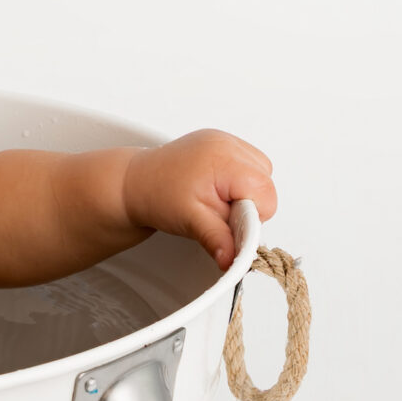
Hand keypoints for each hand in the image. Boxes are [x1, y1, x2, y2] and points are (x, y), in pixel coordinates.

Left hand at [120, 129, 276, 268]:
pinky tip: (218, 188)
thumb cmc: (158, 195)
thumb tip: (234, 260)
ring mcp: (224, 140)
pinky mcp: (221, 143)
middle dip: (249, 204)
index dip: (253, 216)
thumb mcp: (191, 222)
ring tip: (217, 199)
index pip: (265, 193)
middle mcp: (226, 144)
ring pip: (261, 172)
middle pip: (266, 182)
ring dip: (246, 192)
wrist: (135, 183)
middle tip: (219, 212)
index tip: (230, 224)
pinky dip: (239, 180)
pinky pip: (248, 164)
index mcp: (223, 160)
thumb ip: (219, 240)